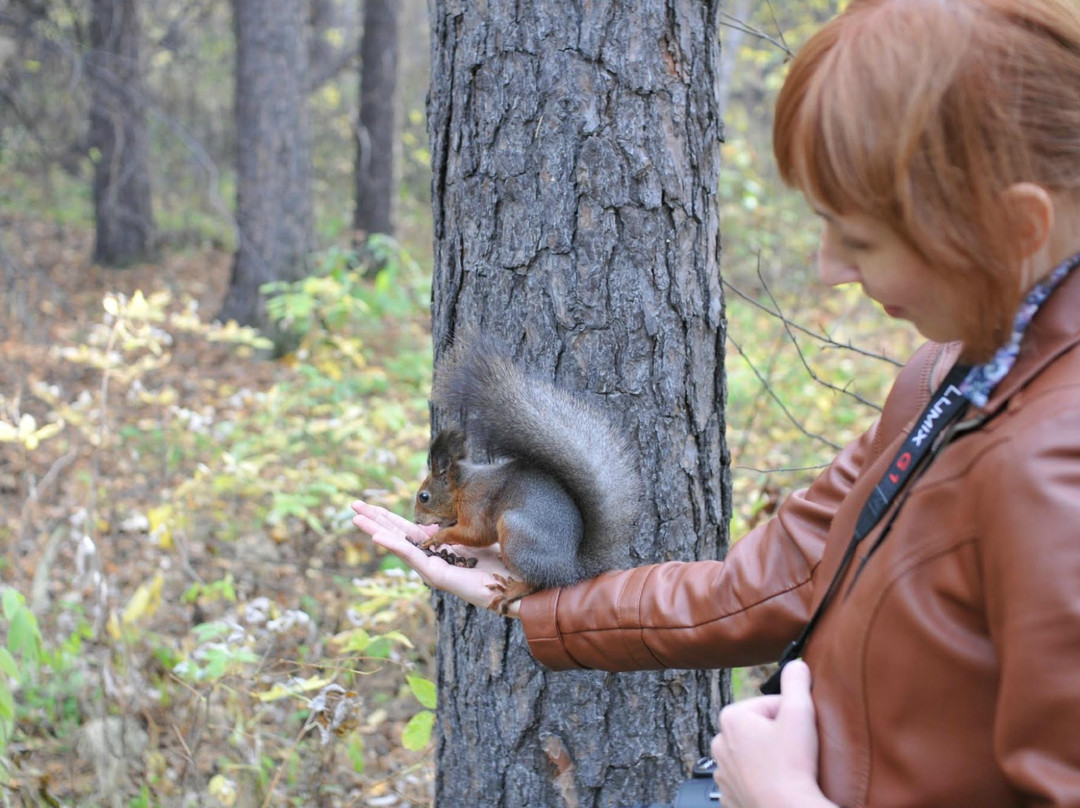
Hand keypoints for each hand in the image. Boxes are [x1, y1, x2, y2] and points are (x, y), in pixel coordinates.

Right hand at [350, 500, 521, 616]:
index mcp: (437, 550)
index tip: (370, 505)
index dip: (388, 517)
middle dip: (375, 520)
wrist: (517, 586)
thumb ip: (453, 531)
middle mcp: (431, 560)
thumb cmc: (499, 564)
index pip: (406, 530)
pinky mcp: (438, 576)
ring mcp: (432, 569)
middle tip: (353, 505)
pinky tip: (377, 536)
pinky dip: (393, 545)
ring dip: (376, 530)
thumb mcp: (471, 539)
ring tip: (356, 518)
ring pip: (399, 545)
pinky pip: (413, 557)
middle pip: (397, 535)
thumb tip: (439, 521)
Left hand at [710, 660, 835, 807]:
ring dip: (770, 760)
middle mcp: (719, 743)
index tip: (799, 733)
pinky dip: (762, 782)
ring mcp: (722, 772)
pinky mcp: (728, 796)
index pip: (770, 706)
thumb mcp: (799, 712)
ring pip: (754, 757)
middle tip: (795, 753)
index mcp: (731, 717)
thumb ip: (796, 682)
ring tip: (787, 771)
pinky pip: (749, 781)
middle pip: (760, 731)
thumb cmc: (791, 765)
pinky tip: (777, 786)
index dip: (791, 717)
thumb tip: (796, 664)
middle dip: (778, 738)